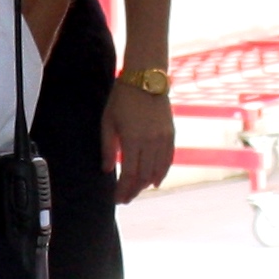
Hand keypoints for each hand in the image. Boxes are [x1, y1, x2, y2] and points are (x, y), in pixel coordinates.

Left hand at [105, 86, 176, 202]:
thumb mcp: (108, 122)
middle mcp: (151, 142)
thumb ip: (108, 148)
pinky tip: (155, 181)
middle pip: (144, 176)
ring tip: (137, 191)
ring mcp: (163, 138)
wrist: (146, 79)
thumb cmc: (122, 99)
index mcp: (133, 140)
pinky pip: (168, 159)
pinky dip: (162, 172)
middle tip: (125, 199)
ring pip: (157, 170)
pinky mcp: (170, 134)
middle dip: (134, 190)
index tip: (117, 199)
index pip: (129, 174)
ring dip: (147, 184)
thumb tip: (108, 170)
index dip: (123, 189)